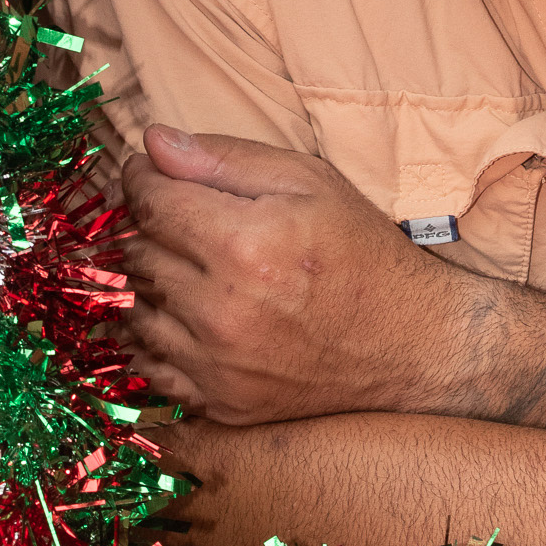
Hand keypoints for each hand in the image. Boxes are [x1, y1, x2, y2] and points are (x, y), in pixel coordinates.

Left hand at [120, 126, 465, 425]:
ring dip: (149, 281)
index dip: (140, 179)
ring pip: (135, 309)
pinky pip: (148, 365)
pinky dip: (154, 336)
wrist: (411, 342)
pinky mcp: (217, 402)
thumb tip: (154, 143)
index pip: (151, 202)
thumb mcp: (309, 181)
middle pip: (137, 253)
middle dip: (148, 226)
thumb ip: (226, 158)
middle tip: (177, 216)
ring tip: (188, 265)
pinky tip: (185, 314)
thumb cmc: (362, 251)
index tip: (147, 172)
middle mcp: (220, 309)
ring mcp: (215, 364)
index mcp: (243, 244)